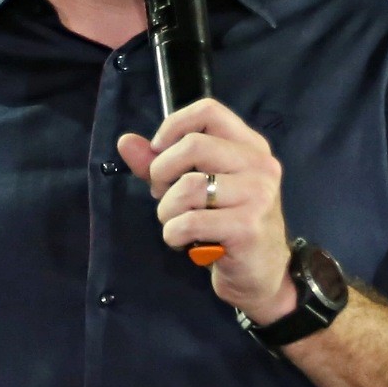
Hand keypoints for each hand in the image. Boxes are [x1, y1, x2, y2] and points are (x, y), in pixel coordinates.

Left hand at [116, 98, 294, 324]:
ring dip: (167, 210)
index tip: (159, 152)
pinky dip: (173, 234)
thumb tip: (125, 142)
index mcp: (250, 146)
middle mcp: (259, 164)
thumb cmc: (226, 227)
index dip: (173, 126)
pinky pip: (189, 222)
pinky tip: (183, 242)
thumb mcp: (196, 190)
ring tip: (176, 223)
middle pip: (193, 146)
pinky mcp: (247, 227)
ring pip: (188, 186)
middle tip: (163, 196)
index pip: (209, 111)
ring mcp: (258, 195)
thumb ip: (161, 164)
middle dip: (162, 173)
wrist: (262, 275)